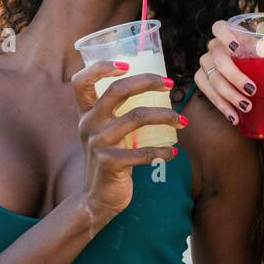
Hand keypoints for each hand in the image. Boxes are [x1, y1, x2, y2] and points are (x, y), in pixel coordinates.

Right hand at [71, 62, 182, 219]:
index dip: (100, 68)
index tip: (126, 64)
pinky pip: (143, 151)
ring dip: (166, 116)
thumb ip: (115, 114)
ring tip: (182, 122)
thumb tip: (151, 88)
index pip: (81, 82)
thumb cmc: (107, 160)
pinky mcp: (109, 163)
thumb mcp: (103, 134)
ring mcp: (97, 143)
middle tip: (170, 84)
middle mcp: (88, 124)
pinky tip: (173, 152)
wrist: (96, 199)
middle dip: (147, 81)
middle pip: (117, 90)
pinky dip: (162, 151)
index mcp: (85, 114)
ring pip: (137, 117)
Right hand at [194, 20, 263, 125]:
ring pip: (212, 80)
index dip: (225, 36)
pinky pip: (207, 93)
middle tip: (252, 90)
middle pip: (218, 60)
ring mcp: (205, 64)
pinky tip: (234, 117)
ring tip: (246, 108)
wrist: (241, 68)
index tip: (236, 48)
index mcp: (228, 34)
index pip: (219, 27)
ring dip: (228, 96)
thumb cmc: (258, 56)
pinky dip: (221, 106)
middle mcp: (213, 48)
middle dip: (234, 76)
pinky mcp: (202, 80)